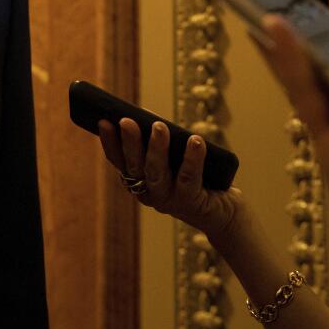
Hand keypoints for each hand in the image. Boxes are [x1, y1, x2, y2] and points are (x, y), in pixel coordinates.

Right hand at [97, 117, 241, 240]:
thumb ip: (162, 143)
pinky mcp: (191, 203)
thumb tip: (149, 116)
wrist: (224, 212)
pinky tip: (195, 141)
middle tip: (127, 121)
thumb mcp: (175, 159)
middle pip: (135, 167)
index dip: (109, 143)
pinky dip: (192, 158)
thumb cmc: (197, 178)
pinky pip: (189, 178)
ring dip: (157, 148)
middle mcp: (149, 194)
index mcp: (139, 182)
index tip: (103, 121)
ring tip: (159, 126)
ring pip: (157, 173)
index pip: (119, 161)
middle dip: (130, 143)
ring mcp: (169, 200)